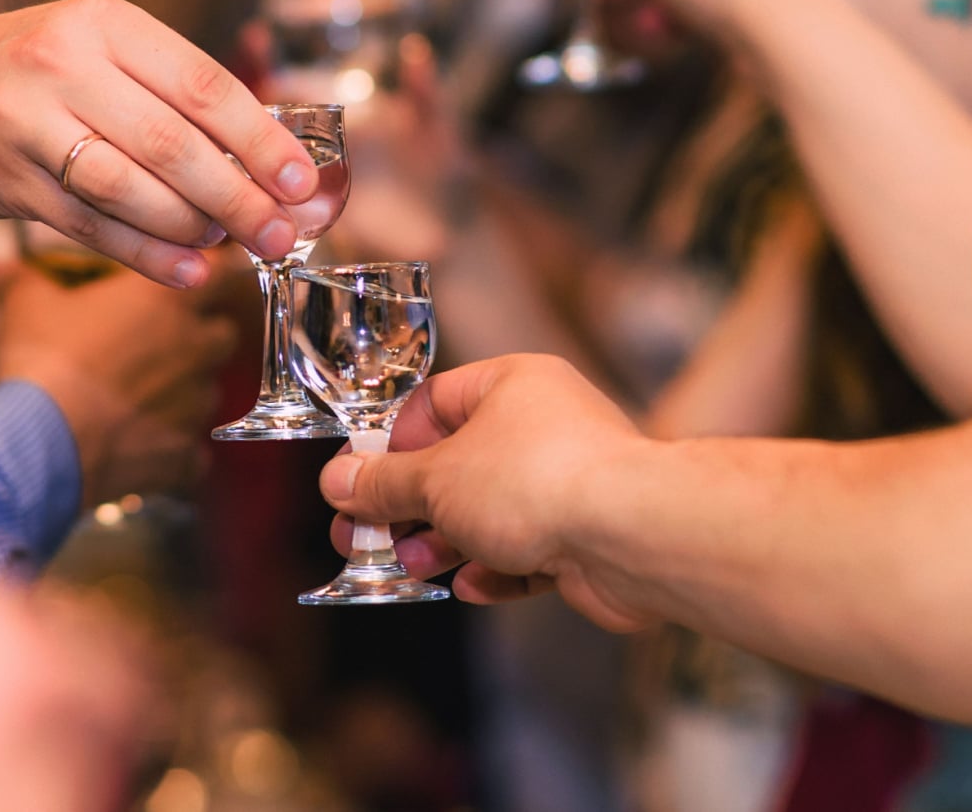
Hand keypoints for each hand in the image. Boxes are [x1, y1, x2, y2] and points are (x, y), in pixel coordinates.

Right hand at [0, 0, 323, 288]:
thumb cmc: (41, 74)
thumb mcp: (104, 52)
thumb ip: (178, 95)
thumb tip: (273, 161)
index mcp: (104, 24)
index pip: (201, 86)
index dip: (259, 140)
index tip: (299, 181)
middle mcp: (62, 66)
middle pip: (171, 144)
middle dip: (237, 197)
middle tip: (278, 232)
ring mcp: (28, 125)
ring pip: (130, 189)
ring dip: (191, 227)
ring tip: (230, 246)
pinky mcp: (11, 182)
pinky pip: (91, 228)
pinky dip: (145, 255)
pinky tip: (186, 271)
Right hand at [0, 252, 239, 502]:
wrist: (43, 441)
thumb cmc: (43, 361)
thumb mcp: (25, 305)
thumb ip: (24, 280)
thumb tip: (5, 271)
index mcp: (167, 301)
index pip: (227, 270)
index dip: (221, 272)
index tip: (212, 274)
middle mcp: (194, 349)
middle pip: (223, 333)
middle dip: (200, 335)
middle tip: (162, 339)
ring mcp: (195, 405)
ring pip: (209, 392)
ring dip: (186, 392)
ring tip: (143, 396)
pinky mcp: (183, 455)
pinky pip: (192, 451)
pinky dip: (174, 451)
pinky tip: (144, 448)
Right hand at [317, 354, 657, 630]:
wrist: (633, 536)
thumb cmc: (539, 482)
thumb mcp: (437, 480)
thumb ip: (384, 484)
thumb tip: (339, 482)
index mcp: (511, 385)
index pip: (434, 403)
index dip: (391, 445)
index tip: (358, 482)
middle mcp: (544, 425)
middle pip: (457, 464)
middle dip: (411, 507)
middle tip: (366, 536)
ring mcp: (569, 481)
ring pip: (490, 511)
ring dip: (447, 542)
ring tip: (414, 566)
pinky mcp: (587, 534)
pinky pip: (528, 549)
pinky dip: (497, 568)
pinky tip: (472, 586)